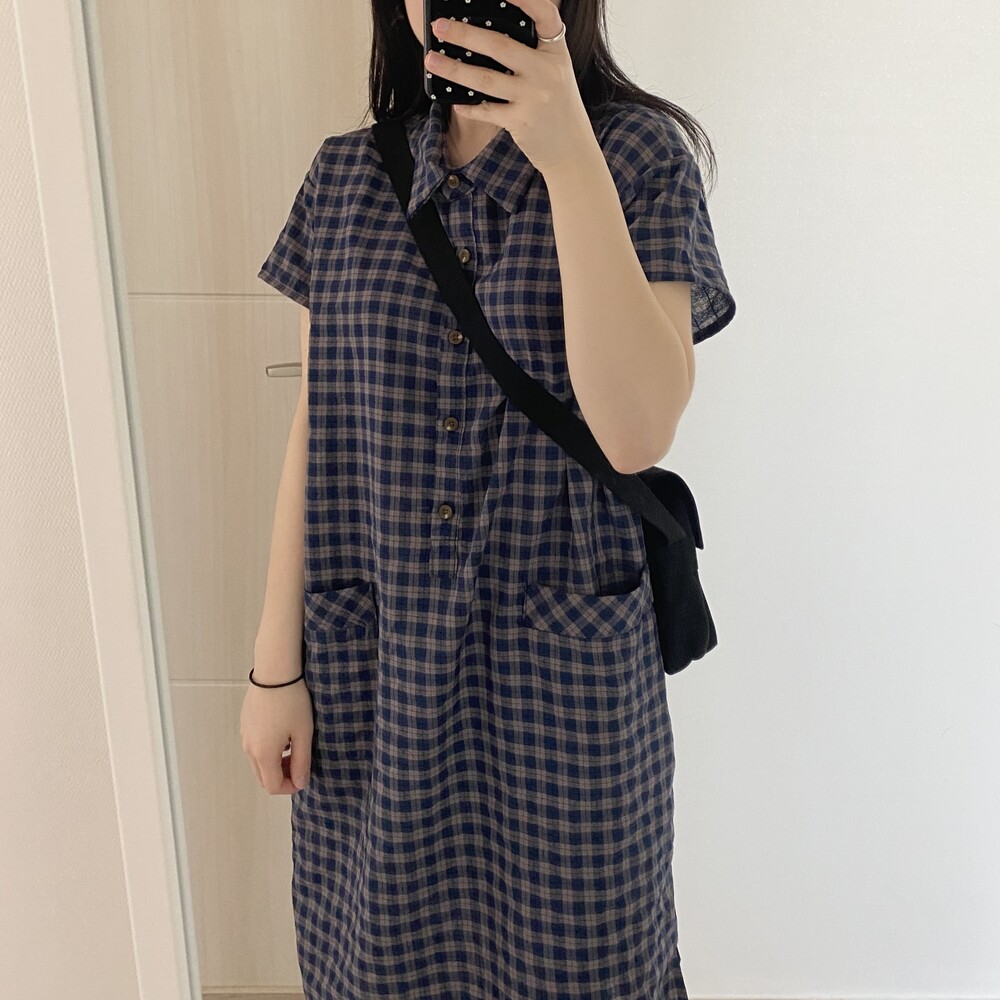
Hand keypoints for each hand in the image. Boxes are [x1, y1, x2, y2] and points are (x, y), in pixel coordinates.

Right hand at [240, 679, 313, 793]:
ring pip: (258, 761)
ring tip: (293, 744)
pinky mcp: (245, 723)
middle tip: (299, 762)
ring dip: (275, 762)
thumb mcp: (303, 733)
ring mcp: (244, 735)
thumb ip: (302, 762)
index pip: (272, 786)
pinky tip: (283, 731)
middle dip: (282, 776)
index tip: (304, 776)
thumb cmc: (292, 701)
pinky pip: (254, 746)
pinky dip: (268, 748)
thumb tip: (300, 783)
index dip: (290, 787)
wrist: (275, 672)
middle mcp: (249, 748)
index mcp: (263, 754)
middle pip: (262, 777)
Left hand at [424, 0, 594, 176]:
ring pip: (485, 79)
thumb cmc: (559, 108)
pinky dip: (469, 107)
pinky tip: (455, 102)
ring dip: (454, 69)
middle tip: (439, 26)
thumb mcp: (556, 73)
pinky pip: (487, 111)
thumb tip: (491, 37)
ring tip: (431, 60)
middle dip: (465, 33)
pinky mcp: (521, 122)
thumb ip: (535, 53)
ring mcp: (534, 98)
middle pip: (500, 46)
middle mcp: (546, 72)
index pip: (544, 15)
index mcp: (556, 53)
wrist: (572, 150)